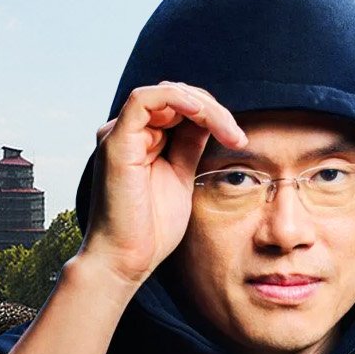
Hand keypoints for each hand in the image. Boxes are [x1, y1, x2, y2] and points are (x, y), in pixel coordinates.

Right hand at [73, 82, 246, 287]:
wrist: (126, 260)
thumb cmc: (151, 229)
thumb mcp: (180, 177)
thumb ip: (189, 146)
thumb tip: (209, 122)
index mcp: (141, 140)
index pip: (179, 106)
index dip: (212, 113)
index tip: (238, 139)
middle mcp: (127, 132)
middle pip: (175, 96)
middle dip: (212, 109)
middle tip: (237, 136)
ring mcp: (119, 134)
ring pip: (165, 93)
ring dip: (203, 106)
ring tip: (228, 130)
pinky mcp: (116, 141)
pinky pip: (145, 100)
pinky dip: (176, 99)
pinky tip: (201, 114)